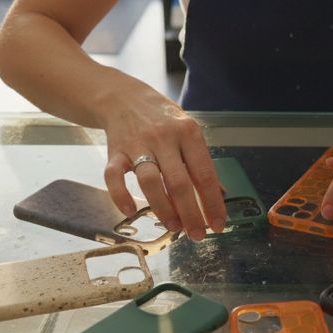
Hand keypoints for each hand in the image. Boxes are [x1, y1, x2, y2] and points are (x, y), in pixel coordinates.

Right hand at [100, 86, 225, 241]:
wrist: (124, 98)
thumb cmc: (162, 120)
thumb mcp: (187, 132)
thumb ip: (200, 162)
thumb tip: (219, 196)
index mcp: (188, 133)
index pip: (204, 174)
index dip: (212, 203)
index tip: (218, 225)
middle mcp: (163, 137)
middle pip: (179, 183)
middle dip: (191, 214)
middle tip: (197, 234)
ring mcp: (137, 144)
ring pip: (150, 182)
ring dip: (163, 210)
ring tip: (174, 227)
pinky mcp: (115, 151)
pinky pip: (113, 177)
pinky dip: (120, 197)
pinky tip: (130, 211)